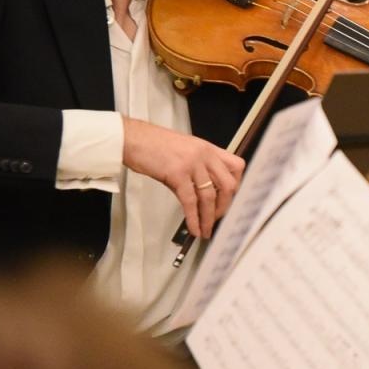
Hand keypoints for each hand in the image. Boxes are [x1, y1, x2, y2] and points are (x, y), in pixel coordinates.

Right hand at [121, 117, 244, 238]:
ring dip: (208, 217)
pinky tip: (194, 227)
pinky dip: (194, 218)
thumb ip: (198, 169)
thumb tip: (204, 195)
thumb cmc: (154, 144)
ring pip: (210, 196)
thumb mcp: (185, 151)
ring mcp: (192, 164)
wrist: (131, 139)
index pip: (237, 167)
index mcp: (208, 149)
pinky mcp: (177, 174)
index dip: (237, 186)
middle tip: (217, 218)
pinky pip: (190, 201)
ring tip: (206, 230)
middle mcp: (204, 155)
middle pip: (228, 185)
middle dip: (225, 206)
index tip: (229, 199)